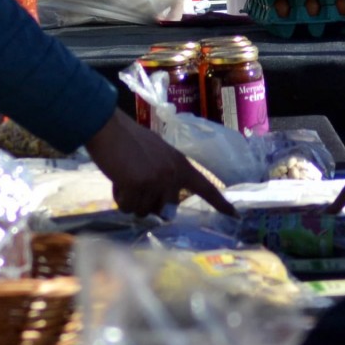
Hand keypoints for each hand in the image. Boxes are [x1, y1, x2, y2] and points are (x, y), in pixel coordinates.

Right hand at [83, 109, 237, 216]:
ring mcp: (157, 180)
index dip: (219, 203)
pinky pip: (128, 207)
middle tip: (134, 184)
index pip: (205, 187)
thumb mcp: (157, 155)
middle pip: (163, 210)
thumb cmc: (129, 140)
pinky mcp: (139, 185)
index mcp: (181, 165)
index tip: (235, 215)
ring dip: (130, 200)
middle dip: (146, 202)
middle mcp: (172, 175)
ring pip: (142, 211)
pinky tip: (117, 180)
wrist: (109, 129)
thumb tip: (162, 209)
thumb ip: (164, 177)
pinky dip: (119, 198)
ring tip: (124, 178)